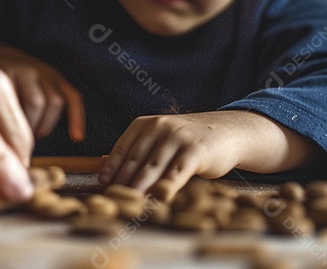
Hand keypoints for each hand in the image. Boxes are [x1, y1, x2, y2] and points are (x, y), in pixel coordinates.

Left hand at [0, 47, 84, 141]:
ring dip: (43, 126)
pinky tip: (76, 137)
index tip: (5, 155)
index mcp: (0, 73)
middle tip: (15, 145)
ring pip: (53, 101)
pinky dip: (76, 117)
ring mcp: (42, 71)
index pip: (11, 107)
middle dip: (27, 131)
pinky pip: (72, 97)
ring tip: (29, 136)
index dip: (11, 136)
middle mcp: (24, 68)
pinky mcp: (56, 77)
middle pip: (35, 104)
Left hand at [98, 111, 314, 200]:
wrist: (225, 132)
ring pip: (154, 167)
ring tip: (131, 203)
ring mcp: (178, 137)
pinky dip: (166, 187)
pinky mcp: (195, 151)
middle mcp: (160, 127)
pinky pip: (177, 173)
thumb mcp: (158, 140)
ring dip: (141, 187)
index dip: (112, 167)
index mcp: (145, 124)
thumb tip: (101, 163)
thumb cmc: (185, 141)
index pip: (123, 147)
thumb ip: (134, 151)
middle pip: (136, 159)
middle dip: (124, 181)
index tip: (103, 185)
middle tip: (115, 200)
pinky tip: (159, 199)